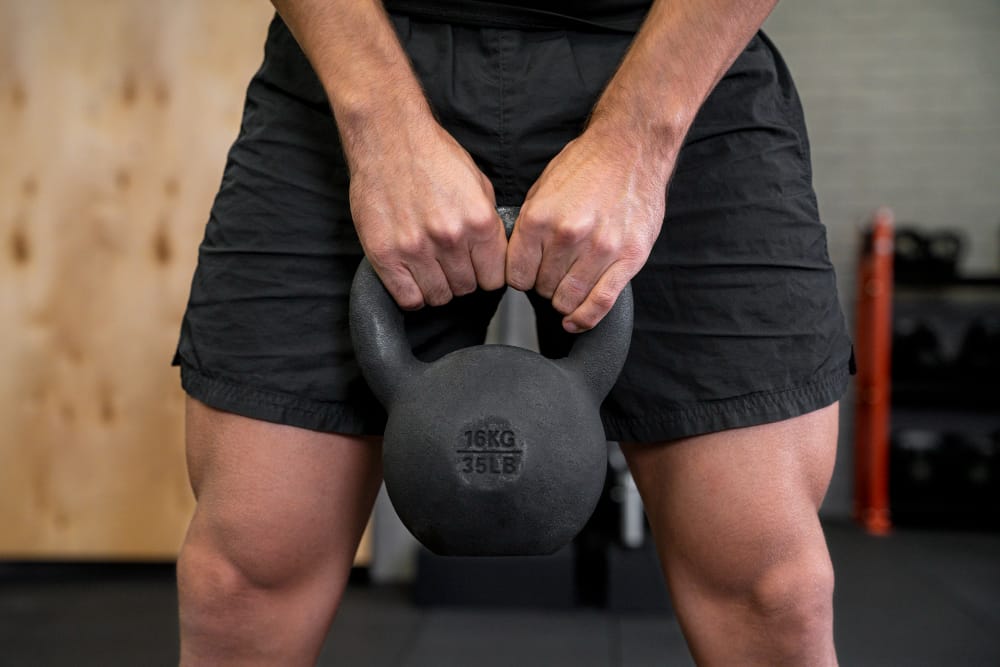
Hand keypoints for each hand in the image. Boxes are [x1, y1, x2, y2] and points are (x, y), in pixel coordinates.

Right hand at [347, 116, 506, 309]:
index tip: (477, 267)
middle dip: (462, 278)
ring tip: (430, 266)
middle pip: (466, 288)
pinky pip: (407, 298)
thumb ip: (488, 223)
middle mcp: (450, 238)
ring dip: (437, 286)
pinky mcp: (385, 254)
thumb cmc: (433, 157)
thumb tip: (494, 254)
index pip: (494, 278)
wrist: (389, 138)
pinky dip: (412, 293)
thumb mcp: (478, 184)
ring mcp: (415, 248)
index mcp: (479, 221)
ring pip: (438, 296)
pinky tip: (412, 277)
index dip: (486, 274)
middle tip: (450, 262)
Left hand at [506, 125, 671, 331]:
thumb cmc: (586, 165)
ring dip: (564, 300)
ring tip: (567, 287)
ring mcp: (600, 249)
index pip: (516, 275)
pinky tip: (575, 321)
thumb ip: (528, 227)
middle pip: (542, 289)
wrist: (631, 147)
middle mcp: (568, 236)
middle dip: (543, 286)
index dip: (519, 278)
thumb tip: (517, 260)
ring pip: (569, 300)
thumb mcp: (541, 189)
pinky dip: (585, 319)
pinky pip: (601, 303)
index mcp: (539, 219)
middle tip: (553, 274)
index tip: (528, 274)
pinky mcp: (629, 257)